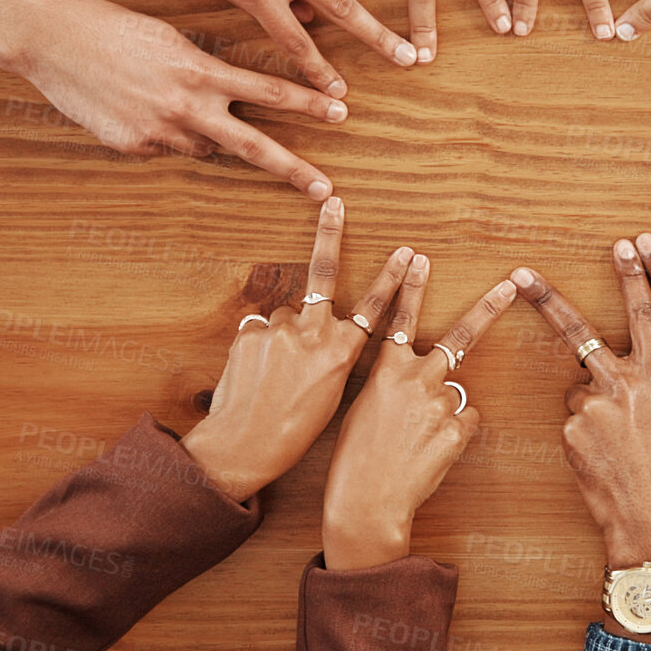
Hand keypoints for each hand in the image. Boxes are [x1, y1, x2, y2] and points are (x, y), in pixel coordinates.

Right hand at [0, 0, 343, 196]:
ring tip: (177, 106)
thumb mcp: (170, 40)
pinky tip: (139, 109)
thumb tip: (227, 105)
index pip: (268, 91)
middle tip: (326, 188)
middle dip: (294, 169)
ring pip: (206, 147)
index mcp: (200, 70)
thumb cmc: (114, 28)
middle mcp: (186, 105)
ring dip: (208, 134)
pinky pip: (166, 147)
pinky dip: (165, 133)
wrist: (51, 39)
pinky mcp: (132, 146)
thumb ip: (205, 74)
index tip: (341, 111)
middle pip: (254, 144)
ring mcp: (158, 131)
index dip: (308, 102)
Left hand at [180, 198, 413, 501]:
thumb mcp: (331, 397)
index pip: (373, 307)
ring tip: (275, 374)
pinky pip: (259, 330)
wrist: (243, 447)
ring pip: (287, 316)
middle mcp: (313, 333)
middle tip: (333, 203)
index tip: (407, 255)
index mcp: (342, 352)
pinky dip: (260, 346)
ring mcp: (278, 329)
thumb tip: (325, 335)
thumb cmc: (295, 433)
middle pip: (323, 274)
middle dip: (329, 235)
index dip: (392, 280)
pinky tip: (255, 374)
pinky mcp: (248, 333)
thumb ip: (332, 356)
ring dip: (284, 333)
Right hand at [321, 258, 515, 568]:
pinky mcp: (459, 429)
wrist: (367, 500)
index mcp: (386, 369)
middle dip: (488, 307)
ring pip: (457, 394)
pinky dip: (453, 434)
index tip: (418, 258)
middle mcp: (418, 378)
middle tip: (512, 284)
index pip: (400, 318)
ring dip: (444, 411)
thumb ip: (395, 385)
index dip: (411, 287)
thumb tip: (422, 379)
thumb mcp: (363, 408)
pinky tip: (430, 452)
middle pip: (460, 337)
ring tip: (416, 440)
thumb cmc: (355, 457)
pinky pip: (465, 422)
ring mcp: (443, 402)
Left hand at [511, 252, 650, 644]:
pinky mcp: (569, 435)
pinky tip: (605, 462)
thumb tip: (625, 376)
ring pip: (579, 392)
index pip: (646, 316)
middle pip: (580, 333)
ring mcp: (591, 410)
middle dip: (547, 300)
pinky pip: (573, 424)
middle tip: (521, 274)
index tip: (627, 245)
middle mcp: (624, 386)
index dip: (636, 278)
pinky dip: (584, 435)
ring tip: (619, 446)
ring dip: (590, 406)